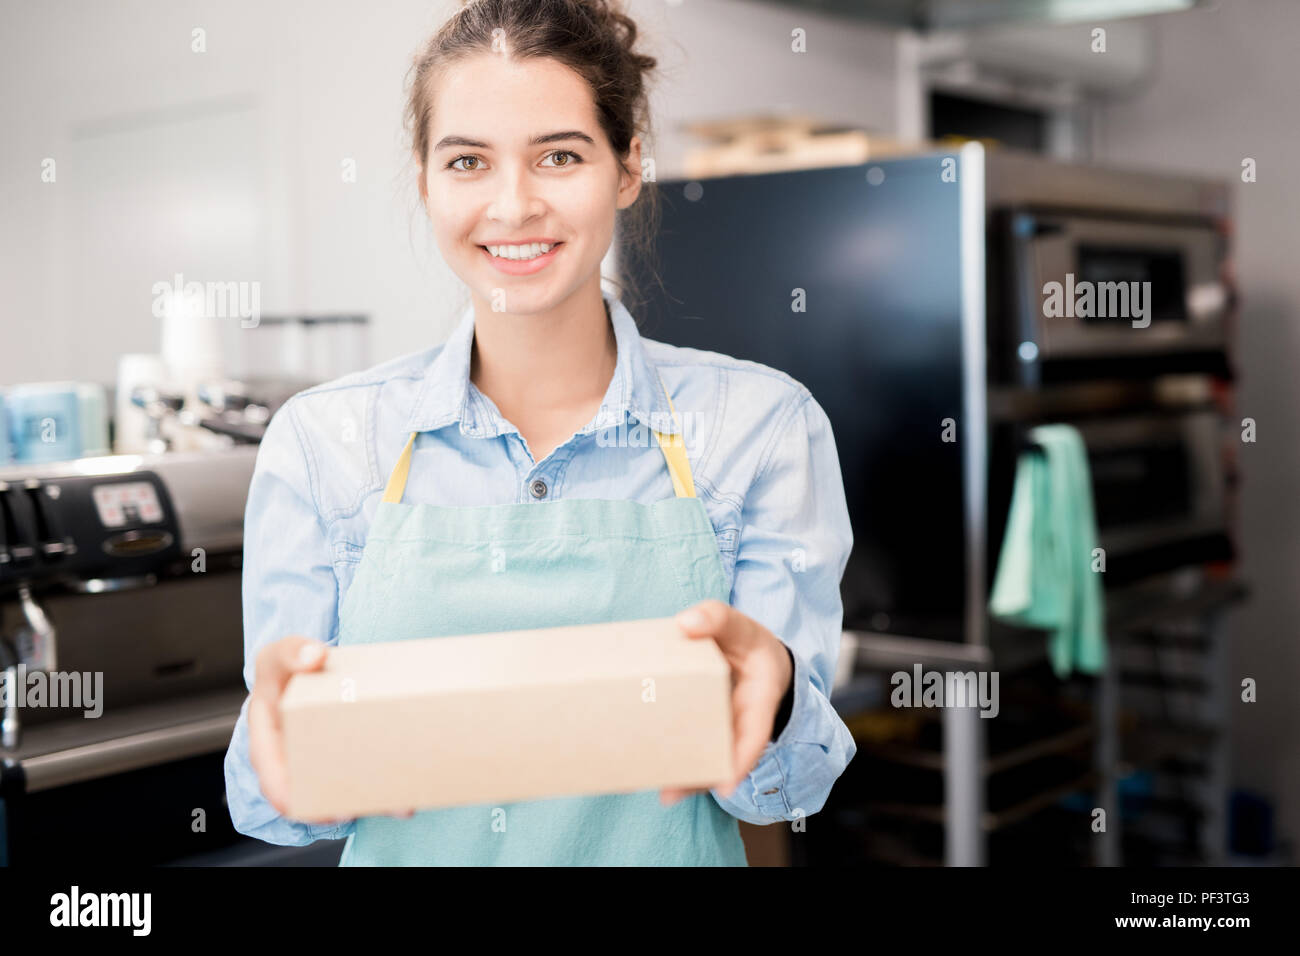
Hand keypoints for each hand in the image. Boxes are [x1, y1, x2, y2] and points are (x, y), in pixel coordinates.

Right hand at [247, 635, 414, 823]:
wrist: (306, 668)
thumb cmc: (286, 667)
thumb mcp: (280, 655)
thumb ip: (292, 651)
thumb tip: (313, 655)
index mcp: (267, 743)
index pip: (271, 779)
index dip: (287, 796)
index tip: (310, 807)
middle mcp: (294, 761)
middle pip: (314, 794)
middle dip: (339, 807)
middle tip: (363, 810)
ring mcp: (323, 761)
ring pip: (345, 791)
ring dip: (372, 800)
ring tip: (401, 805)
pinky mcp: (348, 755)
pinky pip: (363, 774)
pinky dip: (384, 782)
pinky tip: (411, 785)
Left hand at [659, 600, 793, 807]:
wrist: (751, 654)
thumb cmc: (746, 642)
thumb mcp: (739, 625)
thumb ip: (716, 618)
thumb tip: (685, 623)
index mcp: (759, 699)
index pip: (755, 733)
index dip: (742, 759)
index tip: (726, 783)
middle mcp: (741, 721)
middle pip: (725, 755)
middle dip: (701, 778)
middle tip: (671, 793)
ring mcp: (721, 728)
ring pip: (706, 757)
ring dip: (684, 777)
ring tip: (659, 792)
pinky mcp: (699, 726)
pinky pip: (689, 744)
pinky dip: (672, 756)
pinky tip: (644, 771)